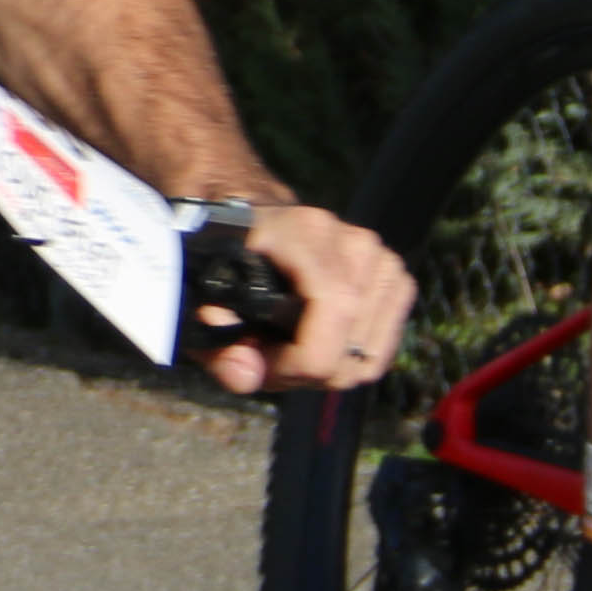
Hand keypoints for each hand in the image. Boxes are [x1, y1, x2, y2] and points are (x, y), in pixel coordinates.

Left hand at [200, 200, 413, 401]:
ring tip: (284, 349)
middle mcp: (351, 241)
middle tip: (263, 358)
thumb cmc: (222, 255)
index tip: (259, 367)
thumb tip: (246, 376)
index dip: (300, 360)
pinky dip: (346, 362)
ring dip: (323, 371)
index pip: (334, 308)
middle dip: (302, 373)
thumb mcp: (197, 294)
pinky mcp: (393, 277)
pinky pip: (380, 351)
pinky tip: (312, 344)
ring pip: (366, 359)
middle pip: (349, 347)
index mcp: (303, 231)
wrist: (253, 214)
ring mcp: (380, 258)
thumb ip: (213, 340)